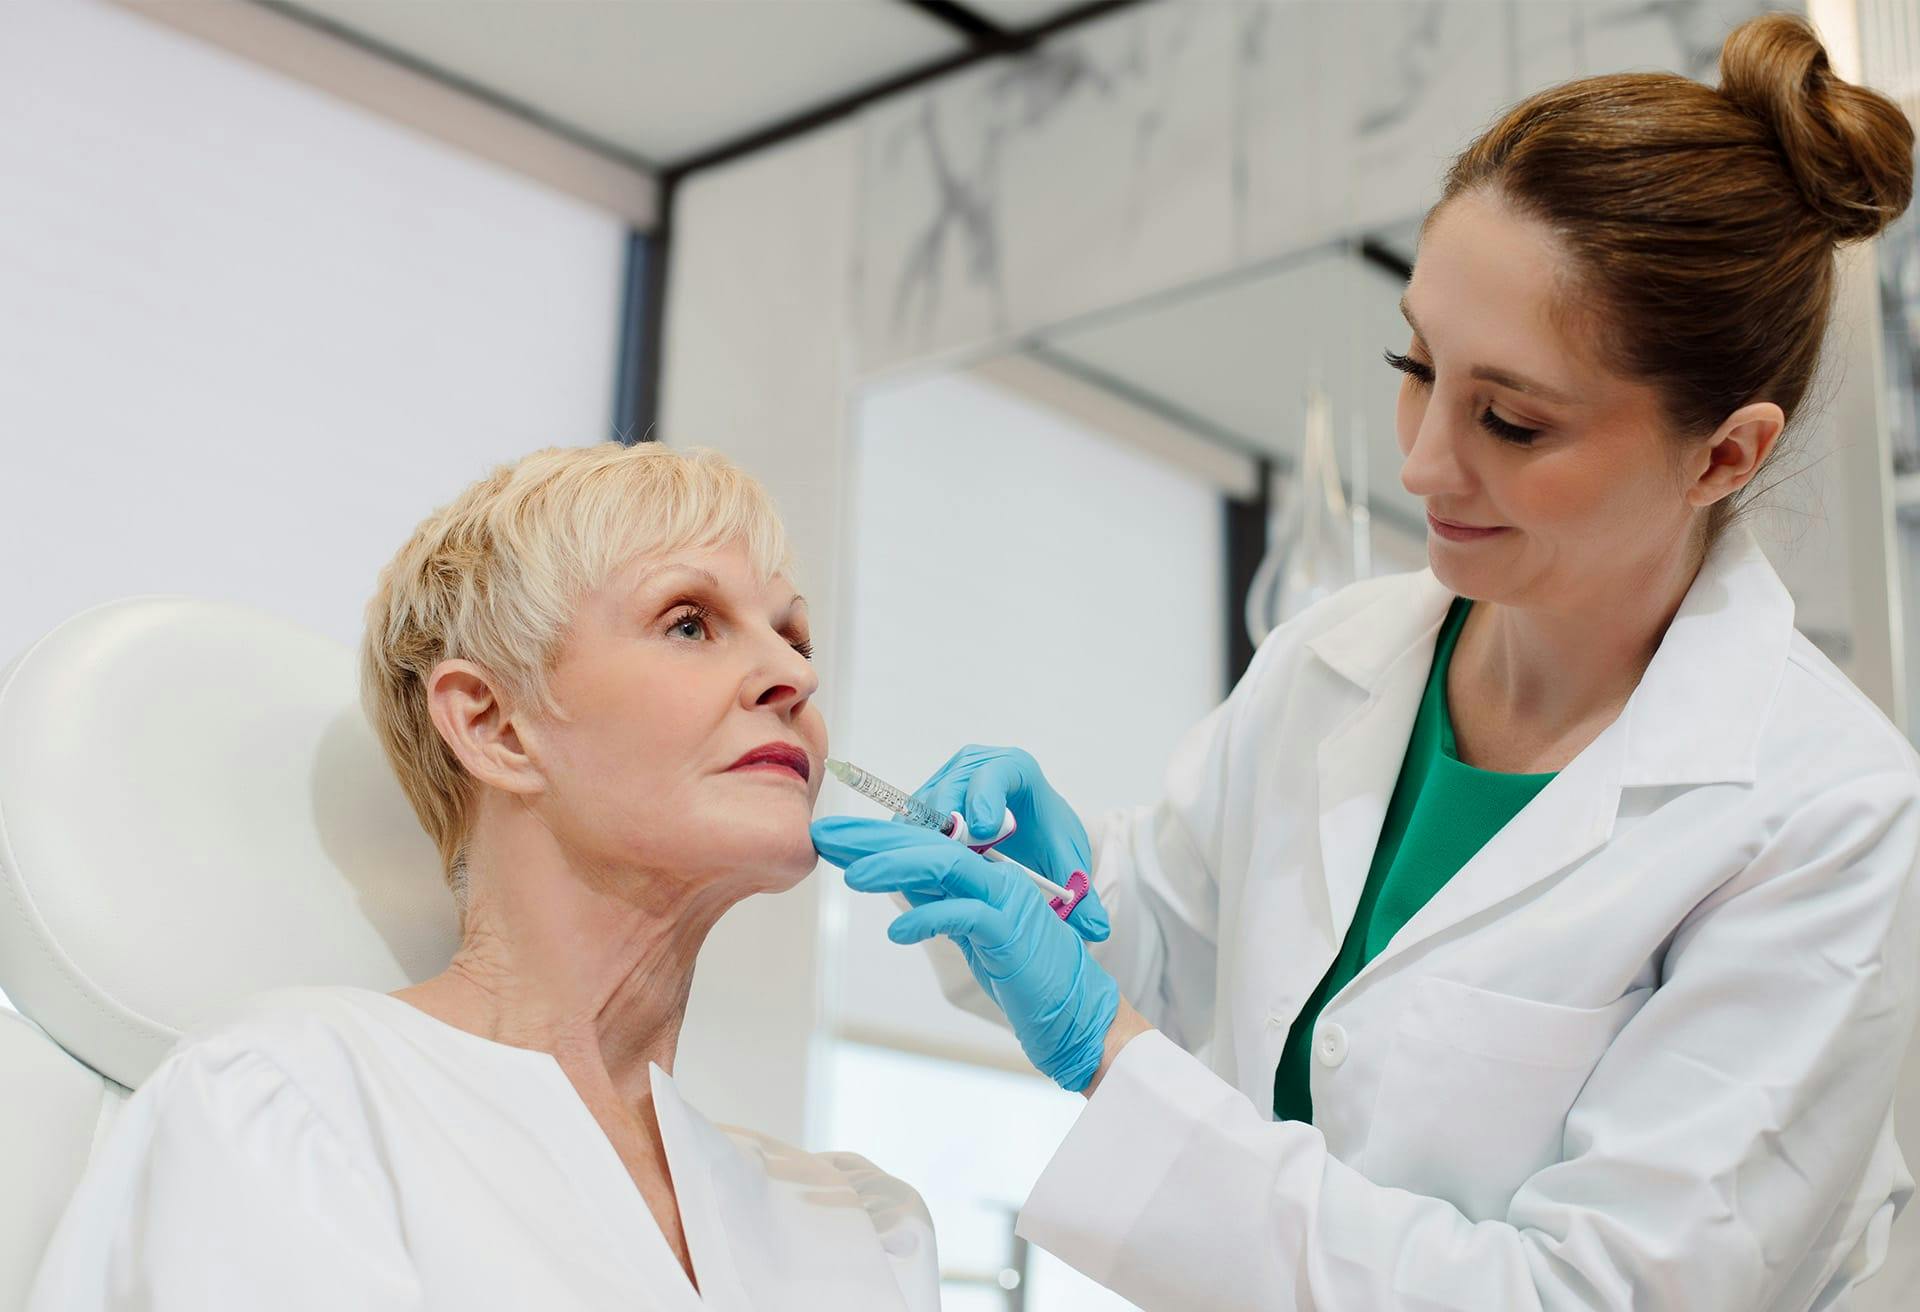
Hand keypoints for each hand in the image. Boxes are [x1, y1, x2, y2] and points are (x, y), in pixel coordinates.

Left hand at [813, 817, 1119, 1092]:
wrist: (1075, 1014)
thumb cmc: (1022, 974)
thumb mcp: (970, 932)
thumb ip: (940, 899)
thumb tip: (897, 880)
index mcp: (984, 873)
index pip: (921, 844)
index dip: (874, 838)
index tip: (833, 839)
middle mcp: (996, 876)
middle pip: (926, 844)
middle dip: (871, 838)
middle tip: (825, 836)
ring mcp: (1006, 901)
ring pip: (945, 865)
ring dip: (895, 866)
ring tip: (853, 876)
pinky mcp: (1012, 933)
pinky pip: (965, 914)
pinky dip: (929, 918)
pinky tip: (899, 934)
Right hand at [912, 745, 1108, 940]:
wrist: (1029, 835)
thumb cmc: (1047, 840)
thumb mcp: (1066, 864)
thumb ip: (1082, 895)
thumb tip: (1097, 929)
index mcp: (1015, 768)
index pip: (996, 771)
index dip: (986, 797)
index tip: (985, 832)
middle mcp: (974, 766)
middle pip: (950, 788)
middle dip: (948, 827)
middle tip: (951, 862)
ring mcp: (944, 782)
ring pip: (922, 808)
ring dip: (926, 844)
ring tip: (938, 880)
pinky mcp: (922, 803)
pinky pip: (906, 826)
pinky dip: (911, 852)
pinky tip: (924, 883)